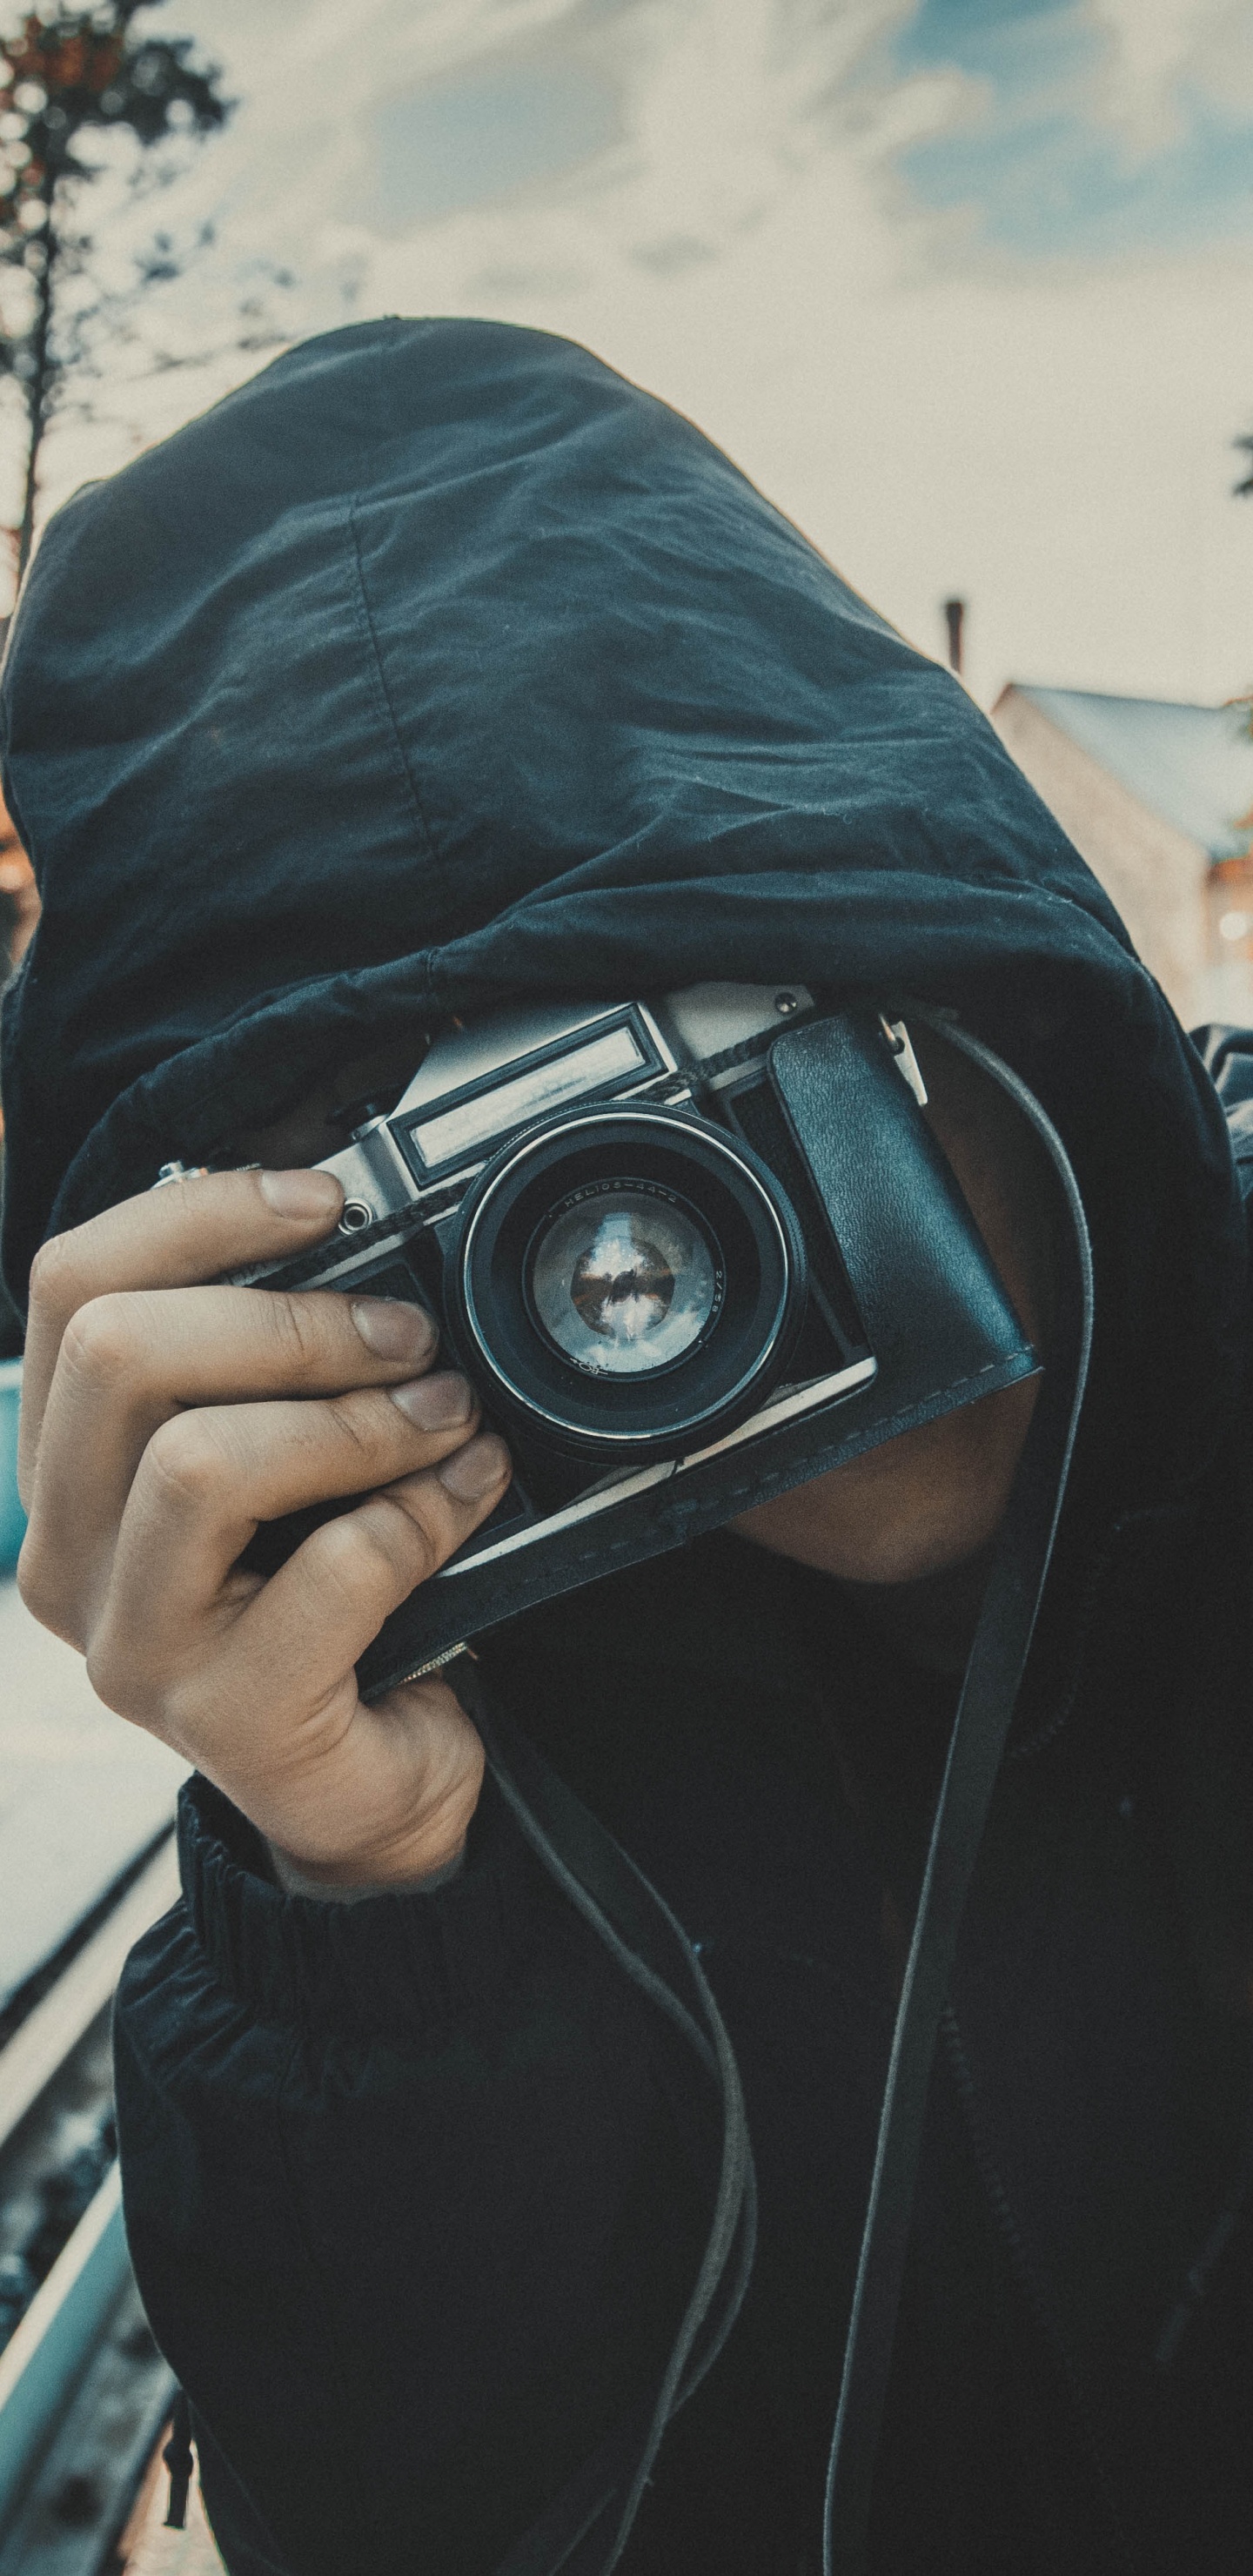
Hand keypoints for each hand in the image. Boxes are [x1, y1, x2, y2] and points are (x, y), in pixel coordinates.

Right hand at [16, 1168, 511, 1886]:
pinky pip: (329, 1571)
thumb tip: (358, 1230)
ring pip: (201, 1463)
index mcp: (67, 1464)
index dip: (199, 1214)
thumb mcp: (285, 1459)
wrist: (373, 1782)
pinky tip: (468, 1495)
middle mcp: (67, 1553)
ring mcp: (134, 1647)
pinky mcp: (225, 1719)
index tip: (326, 1199)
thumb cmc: (330, 1599)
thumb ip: (278, 1363)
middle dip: (291, 1322)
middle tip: (409, 1336)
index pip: (73, 1286)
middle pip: (121, 1356)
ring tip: (446, 1416)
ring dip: (355, 1419)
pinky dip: (420, 1513)